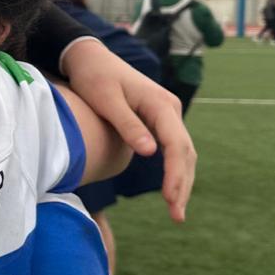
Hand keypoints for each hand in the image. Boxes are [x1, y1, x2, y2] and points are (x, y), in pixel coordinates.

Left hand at [60, 39, 196, 222]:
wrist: (89, 58)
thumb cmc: (94, 77)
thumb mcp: (106, 100)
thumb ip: (127, 125)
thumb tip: (150, 153)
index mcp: (161, 104)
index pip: (176, 145)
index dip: (174, 175)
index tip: (170, 199)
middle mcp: (170, 109)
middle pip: (185, 152)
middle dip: (182, 185)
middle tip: (176, 216)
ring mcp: (166, 114)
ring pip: (182, 153)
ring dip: (181, 181)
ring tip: (176, 211)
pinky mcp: (158, 120)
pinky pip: (172, 148)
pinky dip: (174, 170)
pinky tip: (170, 191)